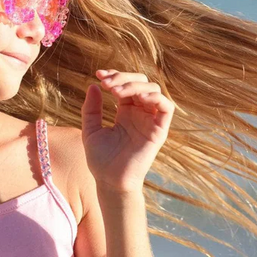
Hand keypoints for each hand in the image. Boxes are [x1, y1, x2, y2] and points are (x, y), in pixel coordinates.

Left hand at [81, 69, 175, 193]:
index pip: (126, 84)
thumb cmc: (100, 160)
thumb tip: (93, 85)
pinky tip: (138, 98)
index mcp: (126, 111)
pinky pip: (166, 107)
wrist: (110, 181)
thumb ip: (91, 109)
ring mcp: (150, 121)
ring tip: (116, 92)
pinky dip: (156, 98)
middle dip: (123, 77)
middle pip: (141, 82)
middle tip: (107, 83)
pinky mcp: (159, 130)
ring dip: (135, 85)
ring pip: (153, 90)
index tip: (98, 75)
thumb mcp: (90, 130)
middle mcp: (140, 113)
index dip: (115, 75)